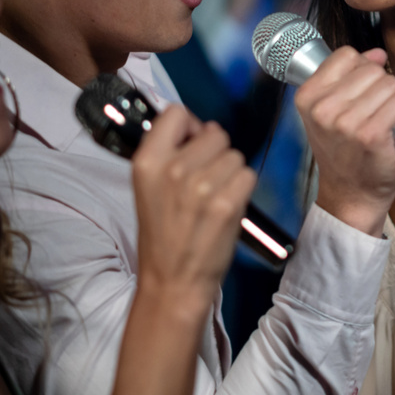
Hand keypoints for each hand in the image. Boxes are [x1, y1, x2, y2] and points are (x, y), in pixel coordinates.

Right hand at [131, 106, 254, 297]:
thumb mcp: (149, 186)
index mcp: (146, 161)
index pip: (176, 113)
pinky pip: (248, 175)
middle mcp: (172, 169)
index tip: (191, 146)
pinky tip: (226, 208)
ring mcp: (201, 186)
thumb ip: (168, 152)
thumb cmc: (163, 234)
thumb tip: (203, 128)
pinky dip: (243, 190)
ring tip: (213, 198)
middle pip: (215, 133)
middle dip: (215, 153)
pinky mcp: (226, 203)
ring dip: (230, 174)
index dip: (190, 127)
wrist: (172, 281)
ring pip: (235, 155)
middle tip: (204, 182)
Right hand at [296, 47, 394, 235]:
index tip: (367, 87)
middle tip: (383, 106)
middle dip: (385, 84)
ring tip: (394, 115)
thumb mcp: (330, 114)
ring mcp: (346, 122)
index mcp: (307, 97)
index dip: (364, 66)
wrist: (350, 195)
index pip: (345, 55)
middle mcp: (323, 108)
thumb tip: (376, 54)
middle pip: (372, 69)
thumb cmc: (343, 154)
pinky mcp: (371, 135)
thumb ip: (347, 79)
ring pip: (390, 84)